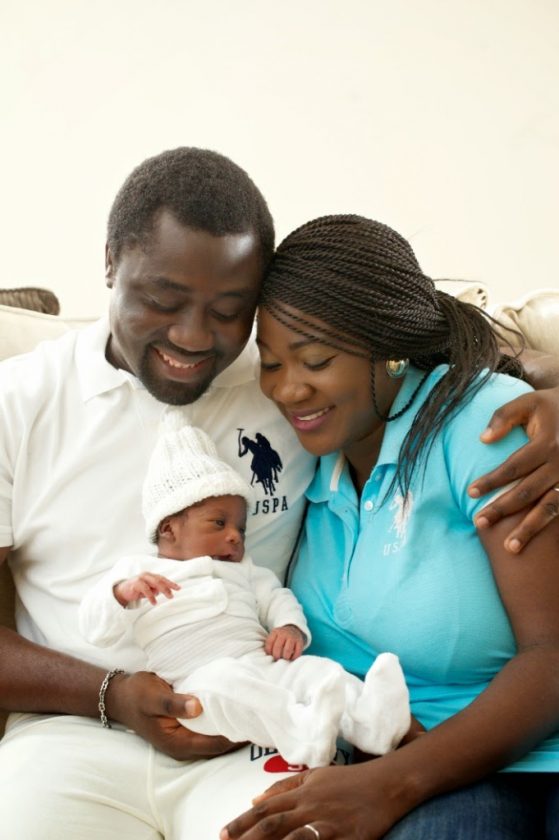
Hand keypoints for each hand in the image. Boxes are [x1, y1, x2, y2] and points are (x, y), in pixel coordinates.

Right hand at [106, 670, 243, 759]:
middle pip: (219, 745)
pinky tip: (235, 709)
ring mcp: (185, 739)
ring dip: (233, 728)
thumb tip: (198, 707)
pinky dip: (223, 722)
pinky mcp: (186, 729)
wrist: (121, 694)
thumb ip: (174, 703)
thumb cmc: (137, 694)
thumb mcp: (153, 696)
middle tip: (262, 718)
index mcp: (177, 742)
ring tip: (254, 714)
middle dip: (239, 734)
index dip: (236, 737)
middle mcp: (183, 745)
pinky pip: (210, 730)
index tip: (255, 723)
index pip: (215, 744)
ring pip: (216, 739)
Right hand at [114, 573, 179, 605]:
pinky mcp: (136, 584)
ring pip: (155, 582)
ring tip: (169, 597)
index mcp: (150, 576)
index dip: (171, 583)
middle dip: (168, 586)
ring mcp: (141, 578)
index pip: (162, 578)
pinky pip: (146, 589)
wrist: (121, 592)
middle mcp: (147, 575)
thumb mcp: (148, 590)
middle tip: (173, 594)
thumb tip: (160, 592)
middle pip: (160, 579)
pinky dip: (151, 596)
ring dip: (163, 590)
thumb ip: (154, 590)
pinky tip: (154, 602)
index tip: (179, 588)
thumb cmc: (136, 590)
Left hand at [220, 759, 412, 839]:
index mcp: (302, 792)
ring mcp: (328, 824)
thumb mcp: (315, 776)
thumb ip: (285, 787)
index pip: (265, 809)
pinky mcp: (347, 838)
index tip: (223, 834)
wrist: (386, 783)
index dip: (243, 822)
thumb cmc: (349, 780)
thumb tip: (254, 799)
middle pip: (273, 825)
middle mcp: (311, 806)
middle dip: (247, 838)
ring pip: (294, 839)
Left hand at [265, 625, 305, 660]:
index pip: (269, 643)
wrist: (293, 630)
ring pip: (287, 651)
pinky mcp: (300, 642)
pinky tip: (291, 658)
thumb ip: (270, 645)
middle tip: (277, 659)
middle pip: (277, 647)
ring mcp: (292, 637)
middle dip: (276, 656)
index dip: (268, 651)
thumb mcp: (274, 637)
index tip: (270, 655)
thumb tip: (268, 656)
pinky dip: (293, 658)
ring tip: (284, 658)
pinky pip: (297, 653)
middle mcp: (284, 633)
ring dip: (285, 657)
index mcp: (275, 632)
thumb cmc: (280, 638)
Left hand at [468, 388, 558, 551]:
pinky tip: (534, 542)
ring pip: (549, 509)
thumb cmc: (552, 407)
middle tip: (480, 522)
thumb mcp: (530, 402)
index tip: (471, 493)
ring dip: (529, 530)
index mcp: (548, 443)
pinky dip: (547, 526)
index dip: (492, 481)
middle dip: (502, 509)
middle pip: (527, 492)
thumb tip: (483, 439)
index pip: (514, 467)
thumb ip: (504, 416)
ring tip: (509, 548)